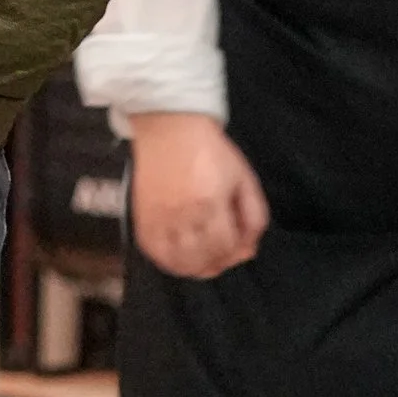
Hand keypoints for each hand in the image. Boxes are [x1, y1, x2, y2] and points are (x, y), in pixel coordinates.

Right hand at [128, 112, 269, 279]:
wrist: (170, 128)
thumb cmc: (211, 151)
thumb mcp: (243, 178)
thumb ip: (254, 215)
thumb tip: (249, 249)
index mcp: (211, 202)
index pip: (226, 246)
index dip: (237, 252)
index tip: (240, 245)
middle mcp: (183, 215)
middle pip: (203, 259)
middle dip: (220, 262)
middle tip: (224, 254)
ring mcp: (160, 219)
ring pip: (179, 263)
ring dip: (196, 268)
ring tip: (204, 258)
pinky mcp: (144, 219)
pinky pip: (156, 254)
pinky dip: (171, 263)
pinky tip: (181, 257)